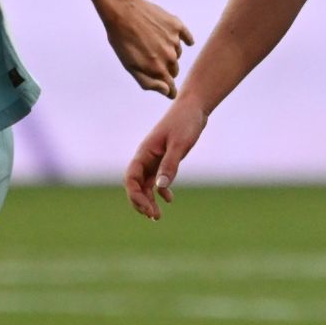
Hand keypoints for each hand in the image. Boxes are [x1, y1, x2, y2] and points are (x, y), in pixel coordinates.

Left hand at [102, 0, 193, 97]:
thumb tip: (167, 92)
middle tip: (153, 60)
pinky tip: (186, 41)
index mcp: (158, 69)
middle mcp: (170, 56)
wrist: (122, 10)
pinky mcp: (176, 25)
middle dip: (167, 69)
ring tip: (153, 43)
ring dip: (169, 51)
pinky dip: (186, 39)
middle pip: (174, 69)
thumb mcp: (130, 66)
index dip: (170, 90)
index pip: (171, 86)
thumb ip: (148, 82)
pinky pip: (186, 36)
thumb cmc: (122, 40)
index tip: (170, 91)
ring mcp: (174, 40)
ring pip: (177, 53)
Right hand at [123, 97, 207, 219]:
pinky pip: (157, 179)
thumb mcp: (179, 144)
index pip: (131, 178)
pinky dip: (161, 191)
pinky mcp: (164, 159)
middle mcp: (146, 157)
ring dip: (149, 199)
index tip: (147, 209)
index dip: (135, 195)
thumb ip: (170, 165)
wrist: (194, 108)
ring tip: (157, 216)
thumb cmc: (185, 122)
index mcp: (145, 153)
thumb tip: (160, 187)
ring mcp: (154, 159)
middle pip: (135, 184)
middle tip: (154, 216)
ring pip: (146, 184)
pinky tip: (169, 199)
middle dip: (141, 202)